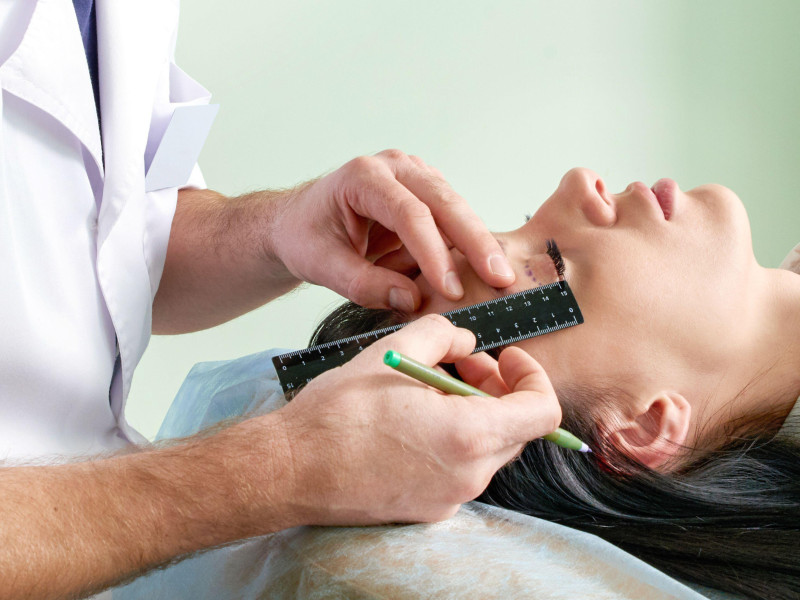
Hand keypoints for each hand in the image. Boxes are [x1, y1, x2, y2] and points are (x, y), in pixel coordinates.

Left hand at [269, 149, 514, 311]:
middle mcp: (394, 167)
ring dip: (473, 245)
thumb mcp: (322, 266)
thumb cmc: (307, 237)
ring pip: (456, 209)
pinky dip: (461, 246)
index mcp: (363, 177)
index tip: (450, 290)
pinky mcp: (427, 191)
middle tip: (501, 277)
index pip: (409, 214)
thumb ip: (364, 285)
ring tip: (492, 279)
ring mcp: (415, 175)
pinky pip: (452, 218)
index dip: (433, 253)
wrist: (301, 221)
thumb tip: (410, 301)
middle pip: (445, 202)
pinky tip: (472, 270)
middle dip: (475, 242)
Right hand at [273, 314, 561, 525]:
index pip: (543, 412)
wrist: (292, 469)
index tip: (506, 358)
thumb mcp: (392, 350)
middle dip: (496, 388)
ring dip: (472, 412)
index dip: (533, 376)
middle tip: (459, 364)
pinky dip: (453, 438)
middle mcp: (469, 475)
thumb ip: (443, 335)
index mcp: (469, 436)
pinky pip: (460, 468)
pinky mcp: (429, 510)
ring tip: (428, 388)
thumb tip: (466, 341)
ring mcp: (450, 498)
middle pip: (515, 428)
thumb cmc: (338, 413)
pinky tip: (412, 420)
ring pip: (487, 447)